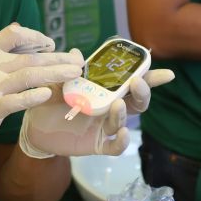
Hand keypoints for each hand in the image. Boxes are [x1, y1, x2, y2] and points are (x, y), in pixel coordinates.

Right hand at [0, 25, 83, 171]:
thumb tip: (19, 31)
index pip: (14, 33)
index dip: (36, 37)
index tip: (51, 46)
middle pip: (29, 56)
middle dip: (58, 58)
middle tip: (78, 61)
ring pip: (29, 75)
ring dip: (55, 73)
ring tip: (74, 73)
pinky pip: (16, 100)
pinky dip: (33, 96)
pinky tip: (48, 93)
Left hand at [19, 63, 175, 158]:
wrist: (33, 127)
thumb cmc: (49, 101)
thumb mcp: (56, 81)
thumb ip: (68, 69)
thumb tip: (76, 54)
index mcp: (105, 90)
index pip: (131, 83)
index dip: (150, 78)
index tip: (167, 74)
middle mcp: (109, 108)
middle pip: (135, 102)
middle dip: (142, 92)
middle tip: (137, 82)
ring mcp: (104, 127)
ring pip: (123, 121)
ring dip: (123, 112)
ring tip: (117, 104)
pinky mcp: (96, 145)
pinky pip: (114, 147)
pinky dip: (122, 142)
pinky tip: (122, 133)